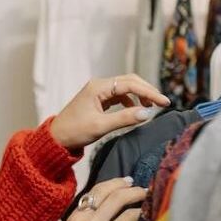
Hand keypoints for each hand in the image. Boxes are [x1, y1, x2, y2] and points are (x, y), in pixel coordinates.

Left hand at [49, 75, 169, 150]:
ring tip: (149, 108)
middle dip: (147, 91)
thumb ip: (124, 118)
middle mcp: (99, 85)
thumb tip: (147, 113)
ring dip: (139, 96)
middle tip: (162, 103)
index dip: (149, 92)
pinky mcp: (98, 100)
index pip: (130, 84)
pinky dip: (130, 102)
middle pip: (129, 81)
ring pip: (125, 88)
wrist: (56, 139)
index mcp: (98, 87)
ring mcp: (98, 92)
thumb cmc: (74, 132)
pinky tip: (134, 111)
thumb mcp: (101, 126)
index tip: (164, 102)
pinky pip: (119, 96)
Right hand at [56, 177, 145, 220]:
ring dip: (142, 208)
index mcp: (77, 217)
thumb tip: (105, 204)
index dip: (116, 183)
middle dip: (134, 191)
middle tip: (143, 190)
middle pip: (117, 197)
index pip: (98, 191)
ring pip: (130, 213)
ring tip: (147, 207)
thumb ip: (84, 218)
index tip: (128, 182)